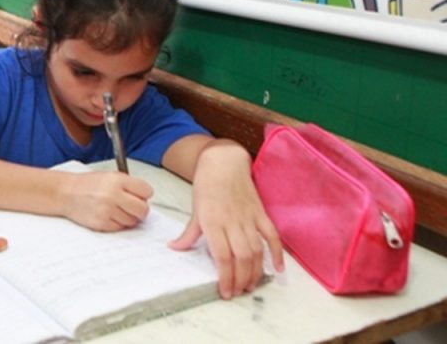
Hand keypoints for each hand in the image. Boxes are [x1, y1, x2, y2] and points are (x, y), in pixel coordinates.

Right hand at [59, 170, 152, 230]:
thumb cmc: (87, 184)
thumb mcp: (109, 176)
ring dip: (128, 218)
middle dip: (140, 210)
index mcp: (118, 180)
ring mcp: (107, 210)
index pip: (147, 191)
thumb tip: (145, 199)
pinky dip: (117, 224)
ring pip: (133, 221)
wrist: (65, 193)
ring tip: (116, 209)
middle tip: (132, 207)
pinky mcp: (102, 223)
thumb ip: (128, 185)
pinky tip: (108, 215)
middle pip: (143, 209)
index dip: (144, 195)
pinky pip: (120, 228)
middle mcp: (113, 194)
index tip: (140, 196)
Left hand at [168, 141, 284, 298]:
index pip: (222, 256)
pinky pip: (272, 235)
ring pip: (256, 250)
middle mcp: (232, 222)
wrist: (223, 163)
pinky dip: (278, 252)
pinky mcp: (261, 213)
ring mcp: (248, 217)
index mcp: (213, 222)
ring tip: (251, 285)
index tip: (225, 292)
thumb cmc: (206, 186)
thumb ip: (189, 233)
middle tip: (239, 292)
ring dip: (256, 271)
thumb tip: (175, 248)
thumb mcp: (195, 210)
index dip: (225, 277)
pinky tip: (278, 269)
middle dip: (241, 279)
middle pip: (241, 257)